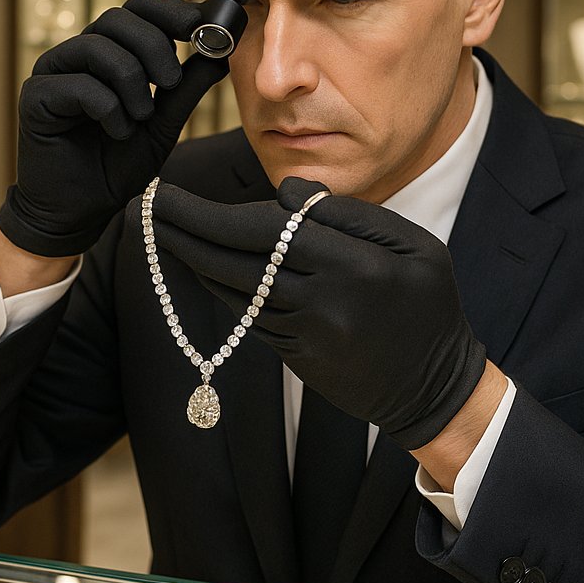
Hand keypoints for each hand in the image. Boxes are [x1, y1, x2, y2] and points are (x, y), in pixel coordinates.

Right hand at [0, 0, 228, 256]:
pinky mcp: (36, 97)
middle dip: (154, 47)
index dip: (171, 10)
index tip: (202, 26)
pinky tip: (116, 133)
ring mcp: (54, 72)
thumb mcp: (164, 124)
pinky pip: (79, 85)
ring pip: (98, 48)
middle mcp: (79, 54)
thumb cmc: (117, 165)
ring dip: (132, 83)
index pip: (138, 8)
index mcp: (111, 51)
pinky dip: (108, 109)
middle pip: (118, 18)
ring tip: (141, 117)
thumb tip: (220, 53)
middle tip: (170, 82)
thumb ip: (186, 89)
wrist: (82, 211)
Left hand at [149, 176, 486, 449]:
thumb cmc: (429, 303)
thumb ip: (348, 214)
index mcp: (354, 264)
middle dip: (185, 231)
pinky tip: (201, 266)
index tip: (173, 195)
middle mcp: (323, 301)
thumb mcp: (413, 244)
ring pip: (235, 291)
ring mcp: (306, 334)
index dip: (211, 213)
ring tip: (162, 232)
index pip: (265, 230)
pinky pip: (249, 316)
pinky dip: (221, 288)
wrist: (436, 389)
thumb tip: (283, 193)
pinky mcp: (296, 356)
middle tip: (148, 207)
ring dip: (194, 260)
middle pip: (236, 260)